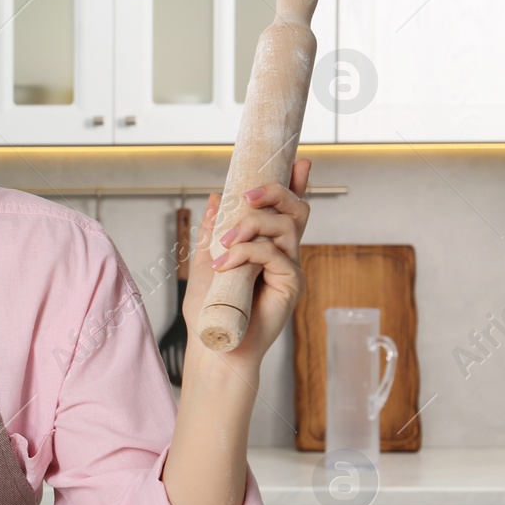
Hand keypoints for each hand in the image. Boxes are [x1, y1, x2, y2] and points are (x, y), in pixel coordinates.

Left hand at [182, 158, 312, 370]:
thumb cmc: (209, 309)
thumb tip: (213, 197)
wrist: (213, 344)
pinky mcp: (291, 285)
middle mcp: (283, 254)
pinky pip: (275, 255)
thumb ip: (213, 230)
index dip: (295, 184)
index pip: (285, 210)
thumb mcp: (206, 261)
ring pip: (286, 228)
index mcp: (266, 246)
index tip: (298, 160)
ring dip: (252, 225)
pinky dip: (248, 253)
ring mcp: (290, 269)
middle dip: (274, 193)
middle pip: (296, 211)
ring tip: (226, 242)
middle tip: (246, 196)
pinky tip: (228, 264)